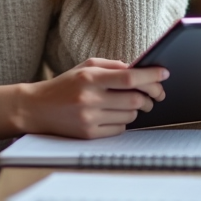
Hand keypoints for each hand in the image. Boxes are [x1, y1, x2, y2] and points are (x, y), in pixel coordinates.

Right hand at [18, 58, 167, 139]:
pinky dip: (123, 123)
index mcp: (90, 78)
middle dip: (150, 97)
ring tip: (130, 104)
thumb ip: (113, 66)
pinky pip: (119, 130)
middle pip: (134, 100)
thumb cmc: (65, 84)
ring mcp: (89, 119)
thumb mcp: (85, 66)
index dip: (150, 76)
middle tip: (155, 95)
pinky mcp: (88, 135)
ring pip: (129, 117)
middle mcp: (89, 98)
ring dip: (136, 110)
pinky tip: (114, 115)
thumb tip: (140, 70)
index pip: (129, 78)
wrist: (36, 108)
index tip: (164, 73)